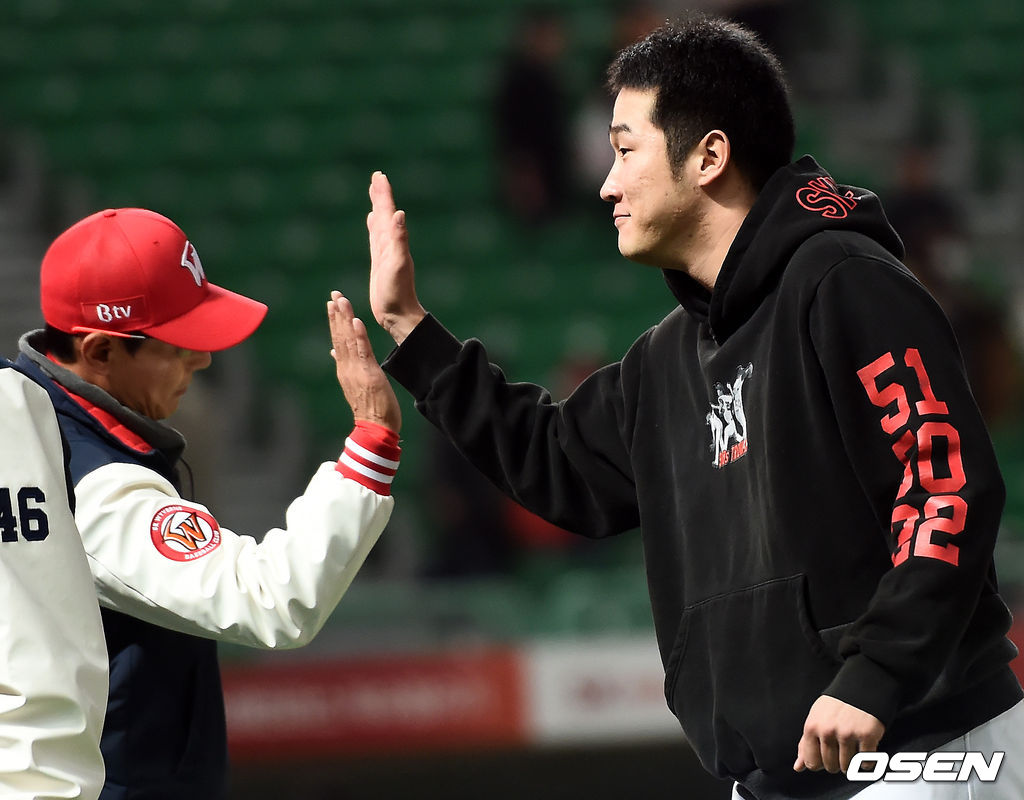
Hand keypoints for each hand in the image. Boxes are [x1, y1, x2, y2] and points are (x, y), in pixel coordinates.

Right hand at [327, 291, 400, 432]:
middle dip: (337, 315)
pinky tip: (357, 321)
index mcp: (344, 369)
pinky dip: (359, 336)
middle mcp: (347, 367)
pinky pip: (363, 351)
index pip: (337, 340)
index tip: (332, 303)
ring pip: (348, 340)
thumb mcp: (355, 384)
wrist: (374, 428)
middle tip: (334, 294)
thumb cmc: (369, 408)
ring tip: (341, 301)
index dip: (335, 321)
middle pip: (340, 336)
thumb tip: (333, 352)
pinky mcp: (369, 374)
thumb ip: (345, 365)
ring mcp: (357, 370)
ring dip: (345, 320)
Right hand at [367, 171, 425, 344]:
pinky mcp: (379, 261)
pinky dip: (374, 227)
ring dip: (378, 208)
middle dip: (380, 195)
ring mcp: (385, 252)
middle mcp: (390, 243)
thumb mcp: (398, 264)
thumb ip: (399, 239)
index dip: (383, 194)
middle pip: (384, 213)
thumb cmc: (397, 292)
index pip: (388, 211)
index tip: (379, 176)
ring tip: (374, 193)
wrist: (398, 313)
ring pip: (380, 223)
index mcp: (394, 241)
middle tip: (377, 177)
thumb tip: (399, 214)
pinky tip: (372, 222)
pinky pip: (375, 237)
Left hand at [794, 695, 884, 774]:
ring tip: (852, 746)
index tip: (826, 756)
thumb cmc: (836, 705)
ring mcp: (848, 734)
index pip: (812, 762)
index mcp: (812, 727)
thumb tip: (798, 767)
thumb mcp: (815, 718)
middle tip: (841, 747)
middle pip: (830, 767)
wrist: (861, 686)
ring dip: (851, 761)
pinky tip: (864, 748)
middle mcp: (828, 731)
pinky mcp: (867, 736)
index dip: (820, 763)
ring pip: (847, 767)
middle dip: (836, 762)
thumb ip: (806, 744)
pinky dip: (866, 760)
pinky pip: (865, 763)